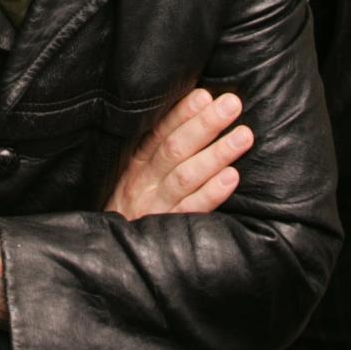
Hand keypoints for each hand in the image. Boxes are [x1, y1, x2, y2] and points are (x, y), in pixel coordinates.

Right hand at [106, 89, 252, 218]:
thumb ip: (156, 153)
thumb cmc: (130, 209)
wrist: (106, 254)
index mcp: (136, 164)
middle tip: (232, 104)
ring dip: (216, 153)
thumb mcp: (134, 177)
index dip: (182, 113)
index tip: (205, 95)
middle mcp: (143, 183)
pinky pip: (191, 210)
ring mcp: (155, 207)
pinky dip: (211, 192)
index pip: (160, 132)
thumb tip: (193, 118)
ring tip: (244, 135)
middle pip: (175, 149)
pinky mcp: (166, 231)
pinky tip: (232, 177)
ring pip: (185, 176)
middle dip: (205, 124)